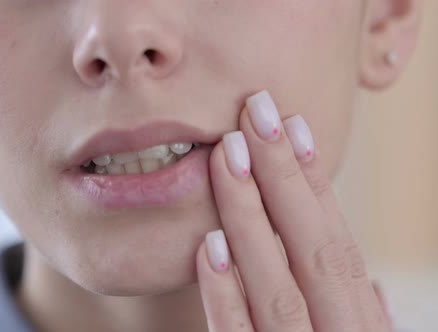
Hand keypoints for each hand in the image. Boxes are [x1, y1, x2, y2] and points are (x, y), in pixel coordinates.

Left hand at [196, 91, 391, 330]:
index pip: (338, 245)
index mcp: (361, 327)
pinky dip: (225, 294)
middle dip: (283, 177)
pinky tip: (208, 246)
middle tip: (255, 112)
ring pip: (276, 289)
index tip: (294, 125)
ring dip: (250, 218)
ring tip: (226, 156)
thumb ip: (363, 320)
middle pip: (314, 252)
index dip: (315, 183)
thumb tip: (375, 288)